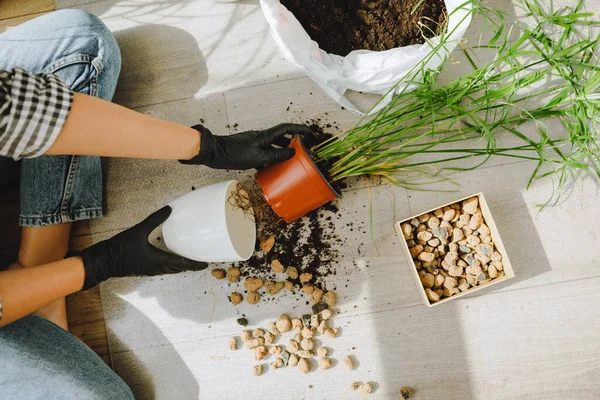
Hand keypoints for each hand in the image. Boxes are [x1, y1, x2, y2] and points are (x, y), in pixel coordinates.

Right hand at [74, 206, 207, 289]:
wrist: (103, 261)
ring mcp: (150, 271)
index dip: (195, 265)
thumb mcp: (139, 230)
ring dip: (180, 266)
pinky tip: (169, 258)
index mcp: (159, 260)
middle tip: (199, 262)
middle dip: (190, 266)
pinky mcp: (144, 270)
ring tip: (188, 260)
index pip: (182, 264)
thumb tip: (169, 209)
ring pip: (170, 270)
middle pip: (178, 269)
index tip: (205, 265)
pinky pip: (162, 269)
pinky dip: (170, 265)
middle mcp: (157, 268)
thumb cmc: (120, 247)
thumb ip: (155, 220)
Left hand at [180, 123, 311, 169]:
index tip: (310, 133)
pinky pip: (264, 153)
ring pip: (272, 146)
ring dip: (282, 152)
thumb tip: (292, 152)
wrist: (214, 153)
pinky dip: (270, 160)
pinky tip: (271, 169)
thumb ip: (276, 155)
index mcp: (264, 136)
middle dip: (293, 142)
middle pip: (281, 137)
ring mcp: (254, 143)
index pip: (286, 129)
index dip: (299, 129)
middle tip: (303, 150)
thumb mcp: (258, 158)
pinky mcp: (248, 150)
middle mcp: (261, 137)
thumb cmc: (234, 154)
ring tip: (289, 162)